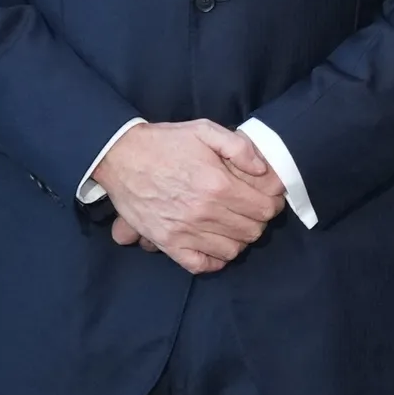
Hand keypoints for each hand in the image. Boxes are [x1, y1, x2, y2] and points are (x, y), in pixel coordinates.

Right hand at [93, 121, 283, 274]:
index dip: (272, 203)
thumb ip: (239, 147)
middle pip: (252, 231)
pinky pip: (202, 265)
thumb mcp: (204, 129)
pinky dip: (214, 260)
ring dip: (239, 238)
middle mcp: (204, 212)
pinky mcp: (168, 243)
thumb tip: (262, 170)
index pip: (264, 209)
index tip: (268, 198)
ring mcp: (185, 231)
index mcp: (217, 184)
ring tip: (233, 224)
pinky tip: (215, 245)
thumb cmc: (164, 142)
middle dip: (258, 220)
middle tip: (251, 209)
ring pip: (232, 250)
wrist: (120, 156)